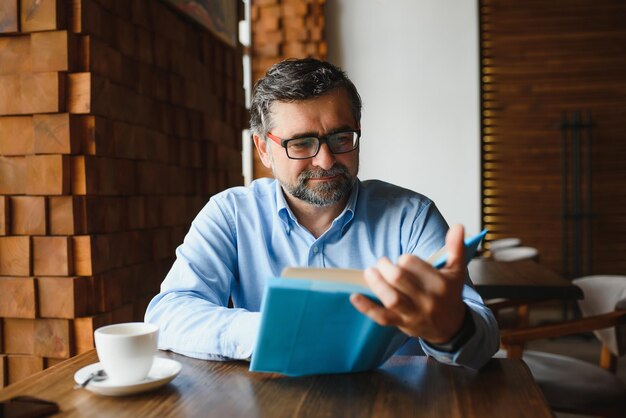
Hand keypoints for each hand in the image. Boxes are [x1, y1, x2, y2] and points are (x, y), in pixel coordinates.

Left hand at [350, 224, 466, 343]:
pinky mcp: (401, 324)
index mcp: (439, 283)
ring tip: (369, 272)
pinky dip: (367, 307)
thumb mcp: (456, 270)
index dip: (404, 259)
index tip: (404, 260)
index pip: (413, 264)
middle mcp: (426, 299)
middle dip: (386, 267)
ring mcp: (413, 314)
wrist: (450, 327)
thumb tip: (458, 226)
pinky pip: (381, 317)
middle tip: (382, 262)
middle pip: (399, 279)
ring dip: (376, 283)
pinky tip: (355, 297)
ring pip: (391, 299)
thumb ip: (455, 247)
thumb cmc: (449, 294)